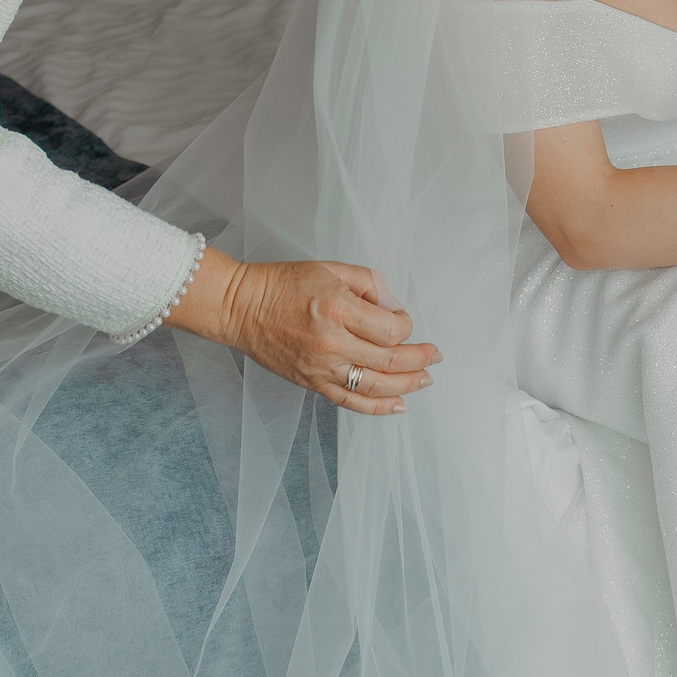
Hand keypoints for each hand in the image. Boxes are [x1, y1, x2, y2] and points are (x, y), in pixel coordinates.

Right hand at [167, 248, 439, 411]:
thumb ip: (369, 283)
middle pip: (390, 360)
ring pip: (376, 385)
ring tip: (425, 380)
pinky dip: (378, 407)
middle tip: (435, 355)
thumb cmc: (283, 284)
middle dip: (419, 358)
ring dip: (407, 385)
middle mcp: (333, 343)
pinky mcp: (312, 383)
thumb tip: (394, 307)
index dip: (406, 326)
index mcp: (339, 309)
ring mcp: (322, 368)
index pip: (391, 329)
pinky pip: (351, 402)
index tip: (402, 320)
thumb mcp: (331, 269)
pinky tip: (398, 405)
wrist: (241, 307)